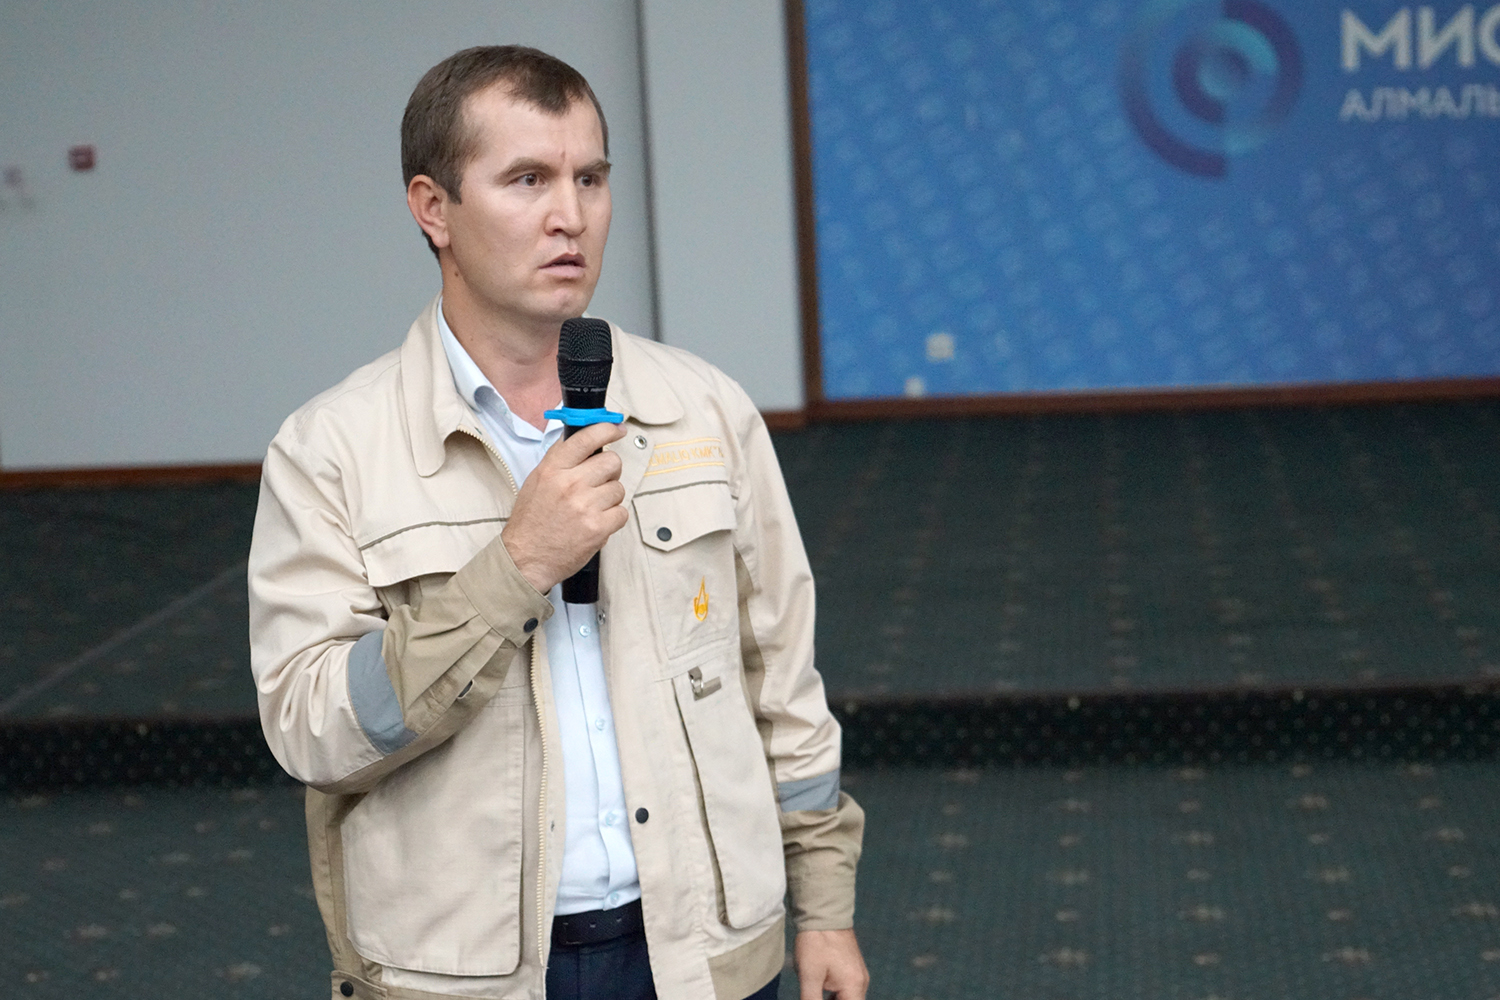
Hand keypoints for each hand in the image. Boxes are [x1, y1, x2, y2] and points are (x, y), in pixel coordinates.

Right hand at [501, 421, 628, 593]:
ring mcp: (586, 506)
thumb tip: (584, 440)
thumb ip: (559, 460)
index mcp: (553, 469)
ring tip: (591, 509)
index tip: (617, 429)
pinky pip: (622, 512)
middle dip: (610, 471)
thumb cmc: (531, 522)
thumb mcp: (536, 481)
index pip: (586, 438)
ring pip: (619, 488)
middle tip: (600, 482)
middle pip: (612, 462)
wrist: (525, 559)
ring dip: (610, 498)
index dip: (606, 429)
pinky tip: (597, 522)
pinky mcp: (598, 528)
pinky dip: (613, 518)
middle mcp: (570, 484)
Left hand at [795, 928, 868, 999]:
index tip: (817, 998)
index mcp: (854, 986)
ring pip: (849, 997)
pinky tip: (822, 989)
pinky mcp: (854, 966)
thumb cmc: (816, 942)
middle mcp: (861, 981)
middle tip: (814, 995)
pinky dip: (837, 994)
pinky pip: (848, 988)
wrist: (823, 912)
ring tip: (816, 993)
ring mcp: (859, 973)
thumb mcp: (809, 976)